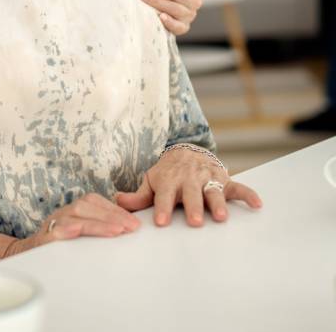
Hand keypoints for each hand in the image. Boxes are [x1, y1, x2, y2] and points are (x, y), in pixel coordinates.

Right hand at [4, 193, 140, 258]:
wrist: (27, 257)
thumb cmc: (59, 246)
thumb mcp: (79, 233)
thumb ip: (97, 228)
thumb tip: (127, 229)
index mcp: (73, 210)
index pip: (95, 201)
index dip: (115, 209)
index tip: (134, 222)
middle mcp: (63, 213)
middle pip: (87, 206)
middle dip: (111, 215)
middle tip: (131, 227)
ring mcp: (52, 223)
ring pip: (75, 215)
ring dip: (97, 222)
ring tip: (117, 230)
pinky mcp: (43, 238)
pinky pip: (55, 230)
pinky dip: (67, 229)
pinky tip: (80, 231)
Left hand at [116, 147, 261, 226]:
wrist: (186, 151)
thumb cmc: (167, 174)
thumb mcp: (151, 181)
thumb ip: (138, 196)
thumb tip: (117, 201)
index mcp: (169, 180)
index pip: (164, 195)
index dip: (163, 208)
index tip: (162, 222)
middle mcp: (189, 178)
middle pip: (191, 193)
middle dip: (193, 206)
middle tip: (194, 222)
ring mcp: (208, 178)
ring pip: (213, 190)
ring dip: (217, 202)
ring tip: (220, 217)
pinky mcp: (224, 179)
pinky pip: (238, 187)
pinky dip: (248, 194)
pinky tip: (257, 204)